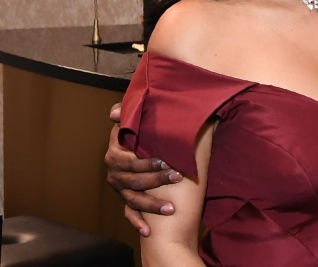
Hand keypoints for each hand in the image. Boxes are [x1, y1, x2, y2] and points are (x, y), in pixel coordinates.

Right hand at [105, 102, 181, 235]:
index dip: (146, 161)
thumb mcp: (134, 119)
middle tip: (177, 176)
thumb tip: (114, 113)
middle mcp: (115, 173)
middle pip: (133, 181)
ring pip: (133, 200)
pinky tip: (148, 231)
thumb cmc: (141, 129)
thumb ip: (127, 113)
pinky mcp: (127, 199)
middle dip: (156, 180)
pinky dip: (138, 222)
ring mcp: (120, 188)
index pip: (128, 160)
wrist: (142, 142)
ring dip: (151, 205)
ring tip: (171, 208)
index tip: (166, 159)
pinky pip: (130, 213)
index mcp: (115, 153)